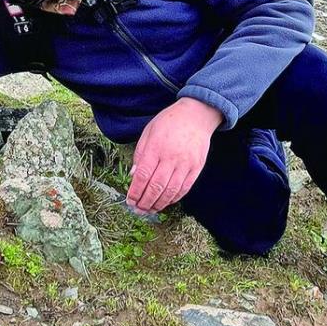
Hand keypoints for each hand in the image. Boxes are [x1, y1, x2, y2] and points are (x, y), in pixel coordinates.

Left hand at [126, 97, 222, 213]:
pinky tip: (165, 202)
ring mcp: (186, 164)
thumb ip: (140, 154)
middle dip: (145, 202)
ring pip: (170, 191)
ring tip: (150, 209)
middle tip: (138, 209)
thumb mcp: (148, 132)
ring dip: (159, 204)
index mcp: (156, 148)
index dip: (135, 191)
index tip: (130, 200)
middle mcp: (171, 157)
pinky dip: (174, 198)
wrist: (196, 115)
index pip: (142, 175)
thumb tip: (133, 176)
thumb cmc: (169, 122)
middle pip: (156, 187)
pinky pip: (184, 188)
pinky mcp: (196, 168)